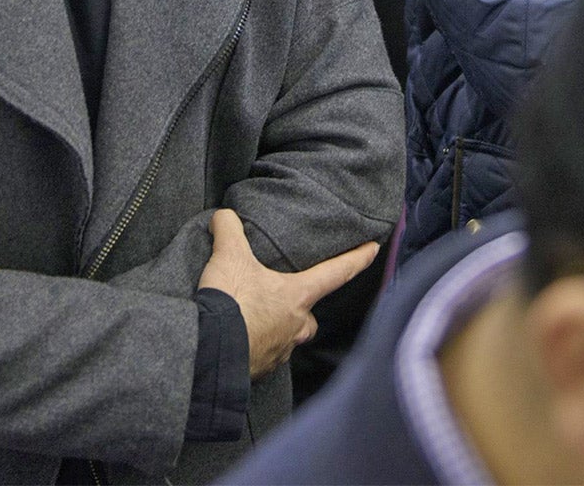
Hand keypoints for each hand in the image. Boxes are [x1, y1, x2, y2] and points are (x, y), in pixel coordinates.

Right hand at [198, 208, 378, 377]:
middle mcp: (296, 325)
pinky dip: (259, 345)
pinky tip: (242, 336)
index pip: (337, 273)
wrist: (210, 349)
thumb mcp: (228, 256)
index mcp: (297, 295)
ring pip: (291, 337)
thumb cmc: (230, 302)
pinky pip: (268, 355)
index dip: (357, 259)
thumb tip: (224, 215)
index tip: (374, 249)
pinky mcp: (262, 368)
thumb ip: (230, 229)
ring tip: (258, 316)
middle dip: (302, 307)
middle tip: (284, 296)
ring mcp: (281, 350)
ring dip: (280, 327)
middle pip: (310, 315)